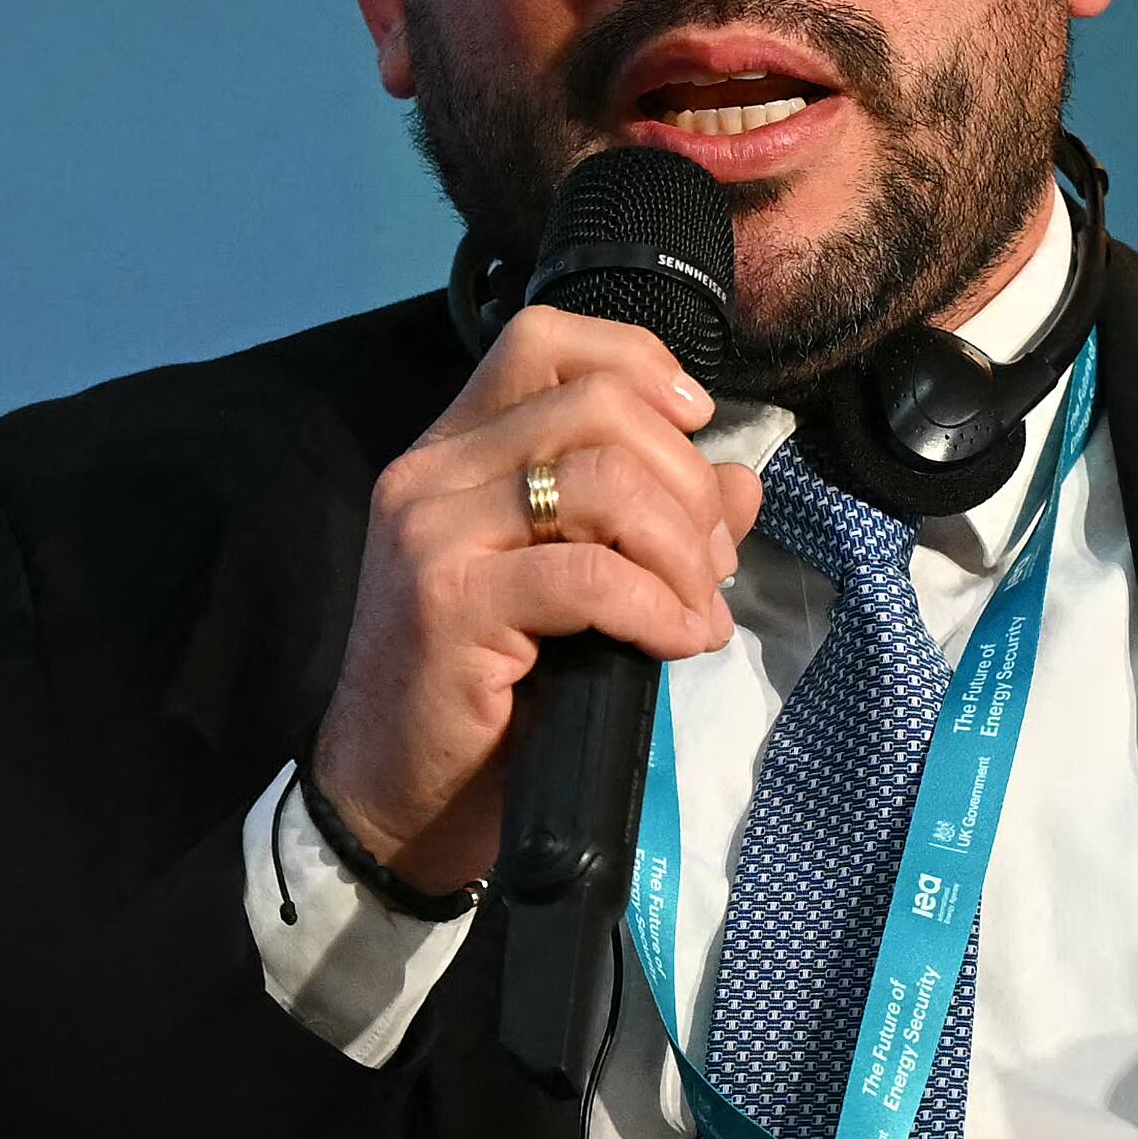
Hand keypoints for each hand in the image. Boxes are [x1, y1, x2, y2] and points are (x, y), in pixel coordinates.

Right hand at [311, 307, 764, 892]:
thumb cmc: (484, 693)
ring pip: (601, 481)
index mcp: (453, 451)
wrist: (396, 797)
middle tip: (712, 564)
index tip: (696, 426)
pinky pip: (590, 576)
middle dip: (685, 480)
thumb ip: (649, 521)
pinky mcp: (448, 604)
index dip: (639, 364)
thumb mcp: (572, 590)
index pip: (545, 341)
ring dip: (680, 549)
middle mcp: (430, 473)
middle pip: (596, 405)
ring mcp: (432, 535)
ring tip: (699, 611)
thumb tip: (741, 483)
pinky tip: (677, 642)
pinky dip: (657, 606)